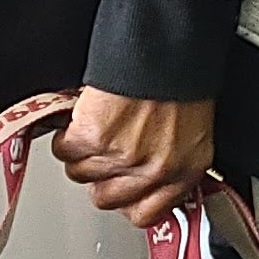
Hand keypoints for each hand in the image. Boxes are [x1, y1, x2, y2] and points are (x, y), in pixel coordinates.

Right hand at [54, 89, 217, 228]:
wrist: (167, 43)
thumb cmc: (181, 79)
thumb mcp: (194, 131)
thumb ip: (172, 164)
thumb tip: (145, 183)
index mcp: (185, 170)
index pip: (146, 215)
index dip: (127, 200)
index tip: (120, 187)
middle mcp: (155, 170)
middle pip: (105, 199)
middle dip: (100, 175)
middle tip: (106, 149)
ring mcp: (123, 156)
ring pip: (80, 173)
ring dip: (84, 150)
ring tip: (100, 123)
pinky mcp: (94, 137)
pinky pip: (65, 150)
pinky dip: (68, 132)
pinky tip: (85, 115)